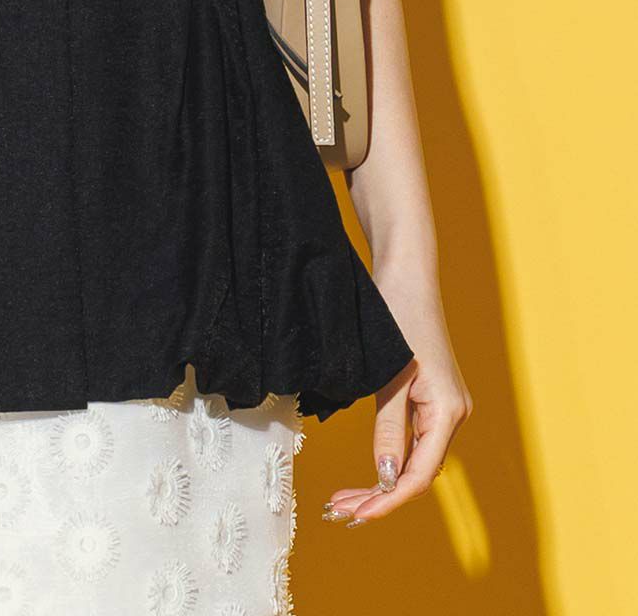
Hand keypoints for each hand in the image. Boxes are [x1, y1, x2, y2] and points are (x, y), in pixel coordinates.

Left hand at [320, 324, 472, 526]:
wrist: (406, 275)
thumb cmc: (397, 316)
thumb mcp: (389, 376)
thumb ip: (389, 428)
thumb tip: (385, 477)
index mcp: (448, 412)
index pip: (419, 475)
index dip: (388, 500)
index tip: (356, 515)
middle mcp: (451, 415)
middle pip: (416, 472)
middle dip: (379, 497)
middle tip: (339, 512)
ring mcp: (442, 408)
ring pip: (413, 460)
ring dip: (381, 483)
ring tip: (344, 499)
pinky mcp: (429, 398)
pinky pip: (411, 442)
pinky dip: (387, 460)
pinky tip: (367, 474)